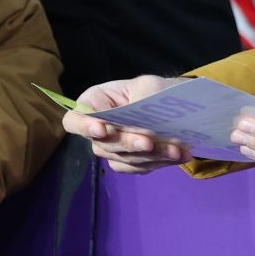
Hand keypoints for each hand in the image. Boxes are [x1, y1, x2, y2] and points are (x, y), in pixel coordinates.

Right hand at [62, 75, 190, 174]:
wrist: (174, 106)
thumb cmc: (154, 90)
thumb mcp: (148, 86)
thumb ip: (138, 103)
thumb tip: (135, 127)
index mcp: (94, 102)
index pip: (74, 119)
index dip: (84, 126)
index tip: (102, 129)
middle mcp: (97, 129)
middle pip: (102, 144)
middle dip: (127, 143)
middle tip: (148, 142)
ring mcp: (112, 149)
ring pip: (123, 159)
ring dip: (150, 156)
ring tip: (175, 149)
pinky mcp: (129, 163)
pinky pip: (139, 168)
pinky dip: (160, 162)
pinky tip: (180, 155)